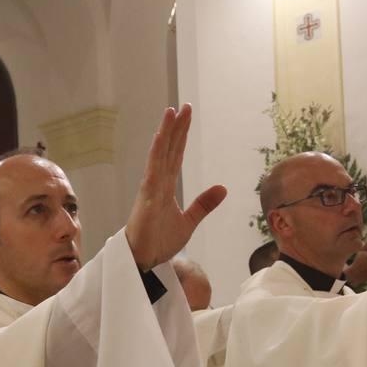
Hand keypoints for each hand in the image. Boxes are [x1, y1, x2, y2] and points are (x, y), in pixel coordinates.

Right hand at [124, 104, 226, 269]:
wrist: (143, 260)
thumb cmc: (158, 241)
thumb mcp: (189, 222)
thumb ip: (203, 204)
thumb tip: (223, 188)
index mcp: (165, 186)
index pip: (175, 155)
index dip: (181, 135)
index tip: (186, 116)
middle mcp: (157, 182)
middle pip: (169, 149)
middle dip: (176, 127)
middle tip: (183, 106)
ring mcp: (151, 188)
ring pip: (160, 154)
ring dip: (165, 133)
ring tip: (171, 112)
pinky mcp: (147, 197)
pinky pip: (153, 171)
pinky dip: (156, 153)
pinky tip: (160, 138)